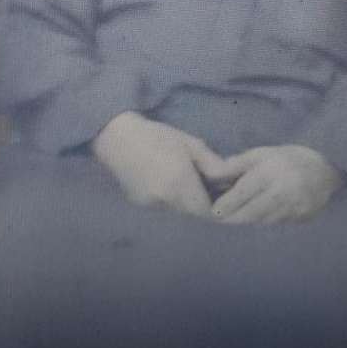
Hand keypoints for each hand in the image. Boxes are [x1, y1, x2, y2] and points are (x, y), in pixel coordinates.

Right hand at [93, 112, 227, 216]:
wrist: (117, 138)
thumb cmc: (156, 135)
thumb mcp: (189, 144)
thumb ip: (212, 163)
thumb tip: (229, 178)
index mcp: (181, 184)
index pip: (208, 210)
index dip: (218, 206)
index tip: (223, 196)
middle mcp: (167, 199)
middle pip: (193, 212)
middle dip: (203, 203)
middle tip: (209, 187)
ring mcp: (152, 204)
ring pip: (178, 210)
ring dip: (186, 200)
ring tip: (188, 180)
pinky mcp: (140, 203)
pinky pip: (164, 206)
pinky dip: (170, 198)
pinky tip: (166, 180)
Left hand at [212, 145, 343, 223]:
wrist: (326, 167)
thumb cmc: (286, 158)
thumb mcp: (260, 154)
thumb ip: (236, 165)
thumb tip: (211, 175)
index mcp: (270, 172)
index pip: (242, 193)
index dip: (226, 205)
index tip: (214, 212)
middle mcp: (283, 191)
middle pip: (251, 212)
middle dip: (234, 218)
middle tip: (221, 219)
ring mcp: (295, 207)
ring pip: (263, 221)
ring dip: (248, 220)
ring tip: (236, 217)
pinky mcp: (303, 217)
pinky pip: (277, 223)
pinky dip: (265, 221)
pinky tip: (259, 215)